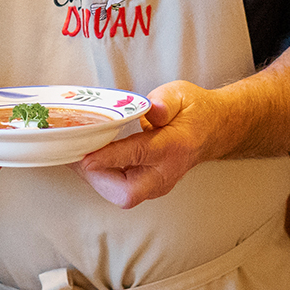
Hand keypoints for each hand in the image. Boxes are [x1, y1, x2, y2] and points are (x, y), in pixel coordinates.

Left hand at [73, 80, 232, 207]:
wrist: (212, 131)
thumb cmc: (193, 111)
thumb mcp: (180, 94)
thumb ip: (165, 101)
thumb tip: (153, 110)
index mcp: (174, 146)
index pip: (138, 155)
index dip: (108, 157)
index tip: (85, 156)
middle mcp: (166, 172)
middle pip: (127, 193)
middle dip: (98, 178)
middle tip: (77, 155)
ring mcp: (158, 184)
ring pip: (122, 196)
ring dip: (97, 179)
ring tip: (78, 155)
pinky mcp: (150, 188)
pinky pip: (122, 191)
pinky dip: (103, 178)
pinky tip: (90, 160)